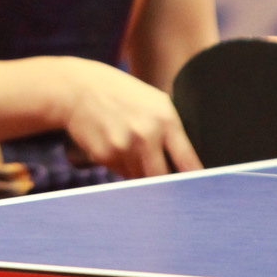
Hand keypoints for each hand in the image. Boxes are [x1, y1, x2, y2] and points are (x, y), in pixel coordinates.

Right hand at [55, 57, 201, 178]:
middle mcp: (146, 134)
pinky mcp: (104, 155)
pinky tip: (113, 144)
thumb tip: (186, 164)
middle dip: (163, 180)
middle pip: (163, 178)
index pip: (187, 162)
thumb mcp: (153, 101)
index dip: (195, 180)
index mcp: (165, 119)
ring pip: (140, 177)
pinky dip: (120, 165)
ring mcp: (124, 147)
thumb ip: (171, 128)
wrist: (76, 88)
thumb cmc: (119, 93)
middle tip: (161, 176)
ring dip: (139, 171)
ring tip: (128, 146)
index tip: (199, 189)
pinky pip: (120, 172)